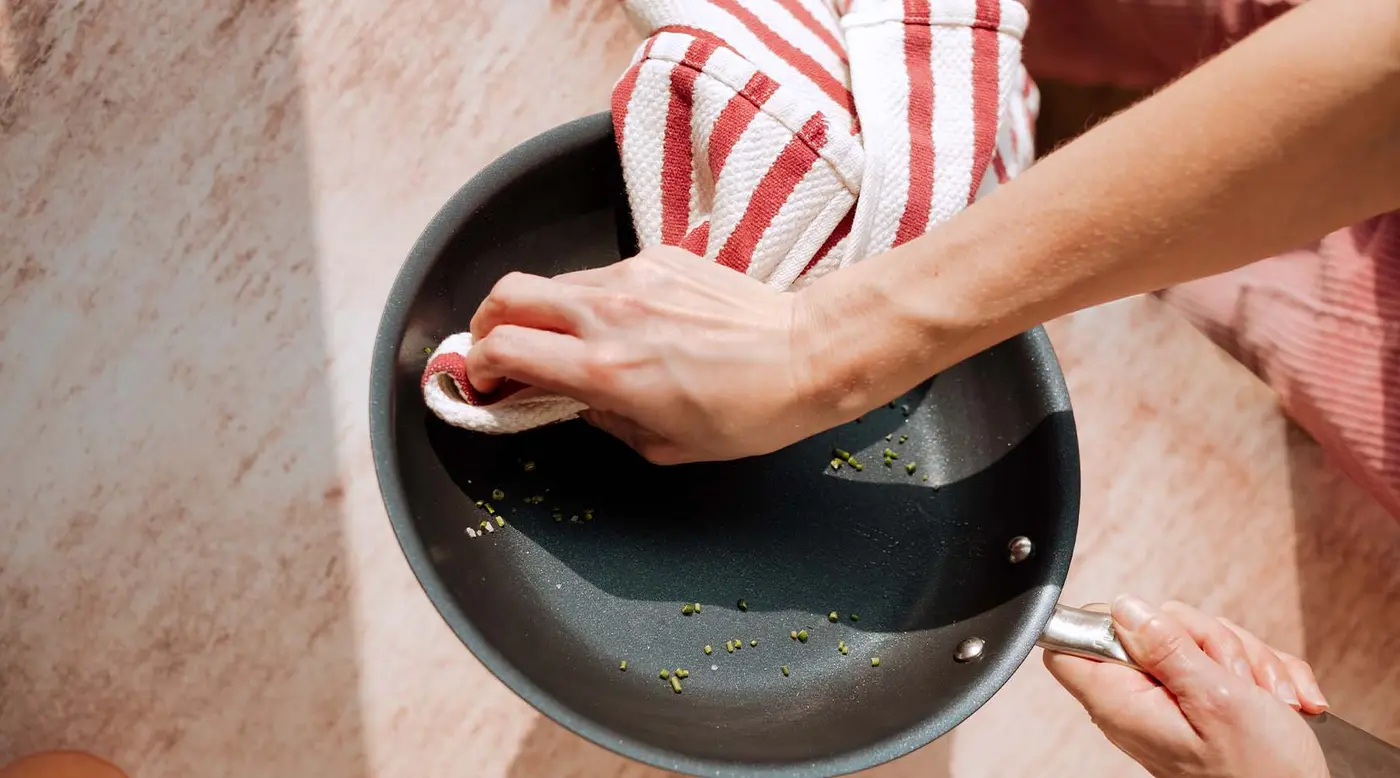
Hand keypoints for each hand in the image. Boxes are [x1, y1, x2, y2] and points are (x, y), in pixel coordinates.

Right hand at [464, 246, 838, 462]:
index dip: (477, 368)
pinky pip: (603, 275)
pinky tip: (627, 323)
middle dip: (486, 325)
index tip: (483, 384)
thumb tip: (579, 404)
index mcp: (604, 370)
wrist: (805, 355)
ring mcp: (632, 277)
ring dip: (542, 312)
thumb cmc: (747, 412)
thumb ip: (606, 423)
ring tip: (566, 341)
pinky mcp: (659, 257)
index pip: (503, 349)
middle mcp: (607, 314)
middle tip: (497, 352)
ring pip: (554, 283)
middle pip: (506, 295)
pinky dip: (594, 299)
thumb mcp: (666, 447)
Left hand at [1044, 596, 1329, 777]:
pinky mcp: (1200, 702)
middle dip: (1207, 639)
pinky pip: (1222, 660)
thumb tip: (1124, 608)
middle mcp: (1137, 702)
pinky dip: (1259, 675)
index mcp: (1123, 703)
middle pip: (1147, 628)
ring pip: (1193, 640)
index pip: (1067, 645)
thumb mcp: (1217, 699)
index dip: (1098, 621)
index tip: (1152, 625)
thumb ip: (1167, 648)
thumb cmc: (1264, 771)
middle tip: (1235, 674)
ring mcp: (1170, 702)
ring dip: (1243, 660)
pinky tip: (1280, 701)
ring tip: (1266, 697)